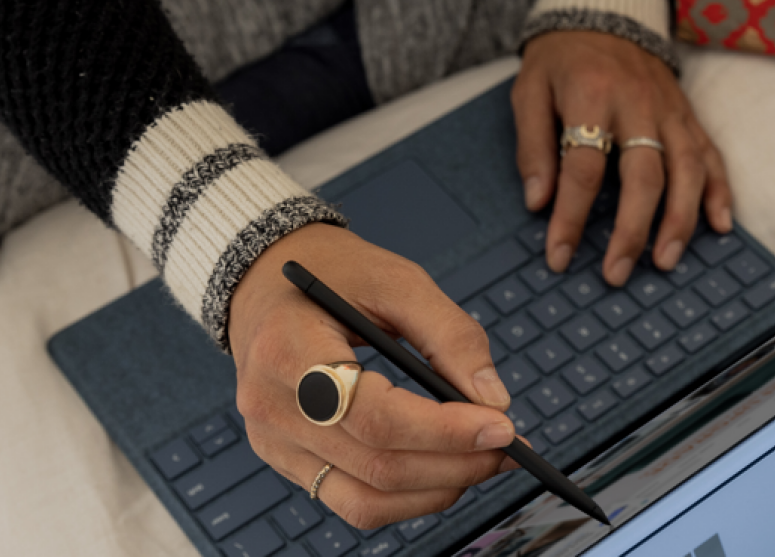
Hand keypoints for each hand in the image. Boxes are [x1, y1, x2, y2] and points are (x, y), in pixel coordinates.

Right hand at [228, 223, 519, 528]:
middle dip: (456, 463)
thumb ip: (450, 335)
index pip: (372, 415)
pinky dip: (407, 497)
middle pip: (376, 464)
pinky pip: (352, 502)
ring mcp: (272, 440)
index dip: (444, 430)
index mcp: (287, 350)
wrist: (265, 278)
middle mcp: (269, 405)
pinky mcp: (284, 459)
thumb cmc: (331, 272)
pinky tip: (440, 469)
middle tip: (509, 447)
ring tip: (481, 460)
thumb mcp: (396, 281)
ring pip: (367, 500)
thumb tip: (494, 401)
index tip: (502, 425)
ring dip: (437, 489)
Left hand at [512, 30, 731, 286]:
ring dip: (680, 221)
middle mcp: (638, 105)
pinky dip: (720, 191)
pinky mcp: (689, 115)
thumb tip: (537, 202)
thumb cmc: (560, 59)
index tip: (558, 255)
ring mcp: (670, 111)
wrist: (605, 12)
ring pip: (687, 170)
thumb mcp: (528, 91)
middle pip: (643, 176)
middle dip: (631, 230)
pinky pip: (711, 155)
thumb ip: (533, 146)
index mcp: (592, 97)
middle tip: (616, 273)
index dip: (569, 216)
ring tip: (665, 262)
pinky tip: (719, 226)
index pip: (583, 168)